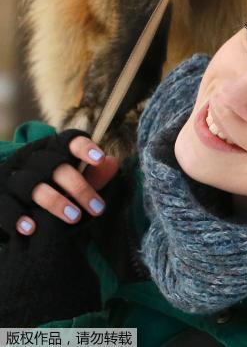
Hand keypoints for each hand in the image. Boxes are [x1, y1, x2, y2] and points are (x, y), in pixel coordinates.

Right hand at [0, 129, 119, 325]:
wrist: (8, 203)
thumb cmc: (49, 190)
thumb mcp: (69, 181)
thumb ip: (92, 175)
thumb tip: (114, 163)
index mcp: (50, 150)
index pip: (67, 140)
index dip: (83, 146)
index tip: (100, 158)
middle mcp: (30, 160)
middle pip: (55, 165)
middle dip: (79, 186)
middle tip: (98, 208)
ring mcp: (12, 178)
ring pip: (33, 184)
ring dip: (55, 201)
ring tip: (74, 218)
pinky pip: (6, 205)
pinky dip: (18, 216)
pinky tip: (32, 228)